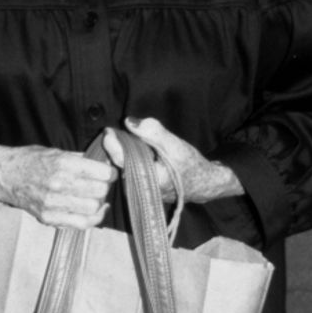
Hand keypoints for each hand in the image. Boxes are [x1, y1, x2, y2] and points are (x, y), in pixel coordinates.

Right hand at [0, 144, 116, 229]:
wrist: (4, 175)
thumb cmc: (30, 160)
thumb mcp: (55, 151)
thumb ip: (80, 158)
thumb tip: (103, 163)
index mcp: (62, 163)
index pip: (101, 173)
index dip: (110, 172)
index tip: (110, 172)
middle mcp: (58, 184)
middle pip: (99, 191)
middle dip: (105, 187)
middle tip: (102, 183)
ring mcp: (53, 204)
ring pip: (93, 209)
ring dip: (99, 202)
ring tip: (96, 196)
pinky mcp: (48, 218)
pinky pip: (81, 224)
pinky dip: (93, 218)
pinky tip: (95, 211)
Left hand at [103, 117, 243, 203]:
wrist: (204, 183)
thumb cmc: (190, 164)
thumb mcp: (174, 144)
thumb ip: (152, 132)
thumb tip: (129, 122)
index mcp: (146, 179)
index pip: (120, 159)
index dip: (112, 143)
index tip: (107, 130)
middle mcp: (139, 188)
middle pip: (120, 163)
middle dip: (118, 147)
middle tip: (118, 132)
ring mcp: (140, 190)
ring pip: (125, 166)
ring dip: (126, 153)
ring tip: (131, 141)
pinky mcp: (142, 188)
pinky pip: (131, 170)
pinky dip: (132, 159)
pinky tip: (139, 151)